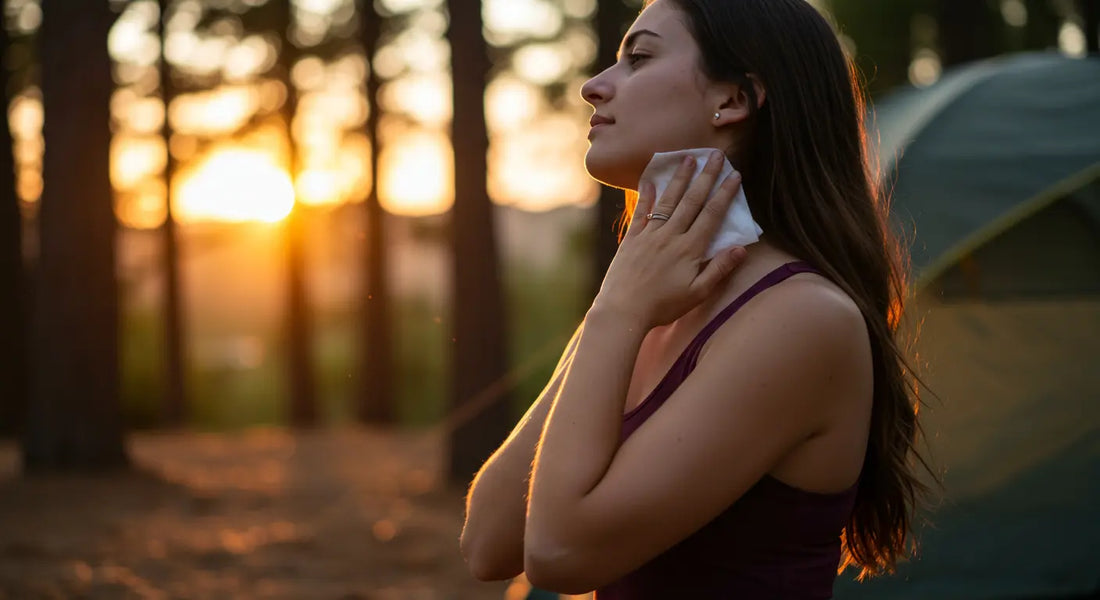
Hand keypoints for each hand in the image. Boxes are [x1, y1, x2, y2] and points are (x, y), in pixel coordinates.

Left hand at [593, 150, 747, 328]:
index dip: (725, 194)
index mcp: (690, 249)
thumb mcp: (697, 293)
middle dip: (706, 176)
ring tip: (688, 158)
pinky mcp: (632, 239)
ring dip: (680, 178)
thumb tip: (741, 248)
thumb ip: (719, 269)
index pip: (712, 215)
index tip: (735, 175)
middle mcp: (671, 236)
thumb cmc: (663, 306)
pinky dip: (647, 195)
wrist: (623, 310)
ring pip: (668, 201)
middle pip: (692, 200)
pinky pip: (642, 212)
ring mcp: (649, 235)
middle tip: (716, 155)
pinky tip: (650, 181)